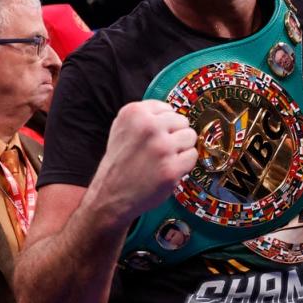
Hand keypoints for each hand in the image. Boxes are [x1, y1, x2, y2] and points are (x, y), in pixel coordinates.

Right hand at [91, 100, 198, 223]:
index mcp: (134, 112)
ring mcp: (161, 147)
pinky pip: (192, 156)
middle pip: (182, 121)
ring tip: (164, 158)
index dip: (164, 125)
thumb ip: (147, 116)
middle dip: (174, 135)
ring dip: (181, 149)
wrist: (110, 194)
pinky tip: (168, 169)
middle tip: (159, 150)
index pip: (168, 108)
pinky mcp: (171, 168)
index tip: (154, 136)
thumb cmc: (120, 161)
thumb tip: (175, 112)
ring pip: (190, 137)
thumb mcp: (123, 128)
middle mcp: (148, 126)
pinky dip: (184, 164)